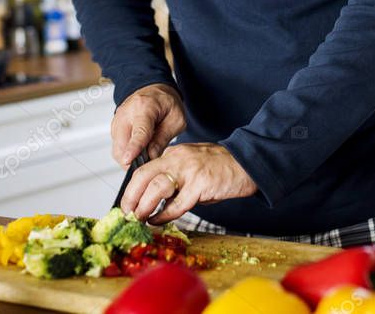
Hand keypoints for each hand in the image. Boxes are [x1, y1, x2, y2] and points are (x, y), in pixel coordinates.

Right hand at [111, 83, 185, 166]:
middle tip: (149, 163)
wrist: (153, 90)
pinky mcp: (114, 128)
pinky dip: (127, 153)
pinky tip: (140, 149)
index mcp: (145, 108)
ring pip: (117, 150)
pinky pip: (117, 148)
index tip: (129, 160)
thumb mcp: (176, 119)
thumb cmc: (166, 103)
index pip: (138, 132)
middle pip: (122, 145)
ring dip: (130, 158)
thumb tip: (152, 157)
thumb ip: (164, 138)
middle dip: (133, 160)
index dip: (134, 148)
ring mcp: (117, 121)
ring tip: (146, 154)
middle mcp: (126, 113)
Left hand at [119, 143, 258, 223]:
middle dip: (131, 197)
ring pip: (157, 188)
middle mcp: (178, 159)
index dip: (131, 188)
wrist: (247, 163)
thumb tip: (157, 199)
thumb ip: (175, 177)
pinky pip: (177, 204)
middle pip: (143, 176)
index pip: (144, 169)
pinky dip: (164, 215)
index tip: (127, 203)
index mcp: (174, 154)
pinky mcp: (201, 184)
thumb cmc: (221, 168)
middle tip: (127, 213)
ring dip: (144, 206)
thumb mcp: (192, 165)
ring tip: (140, 218)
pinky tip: (158, 220)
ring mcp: (189, 171)